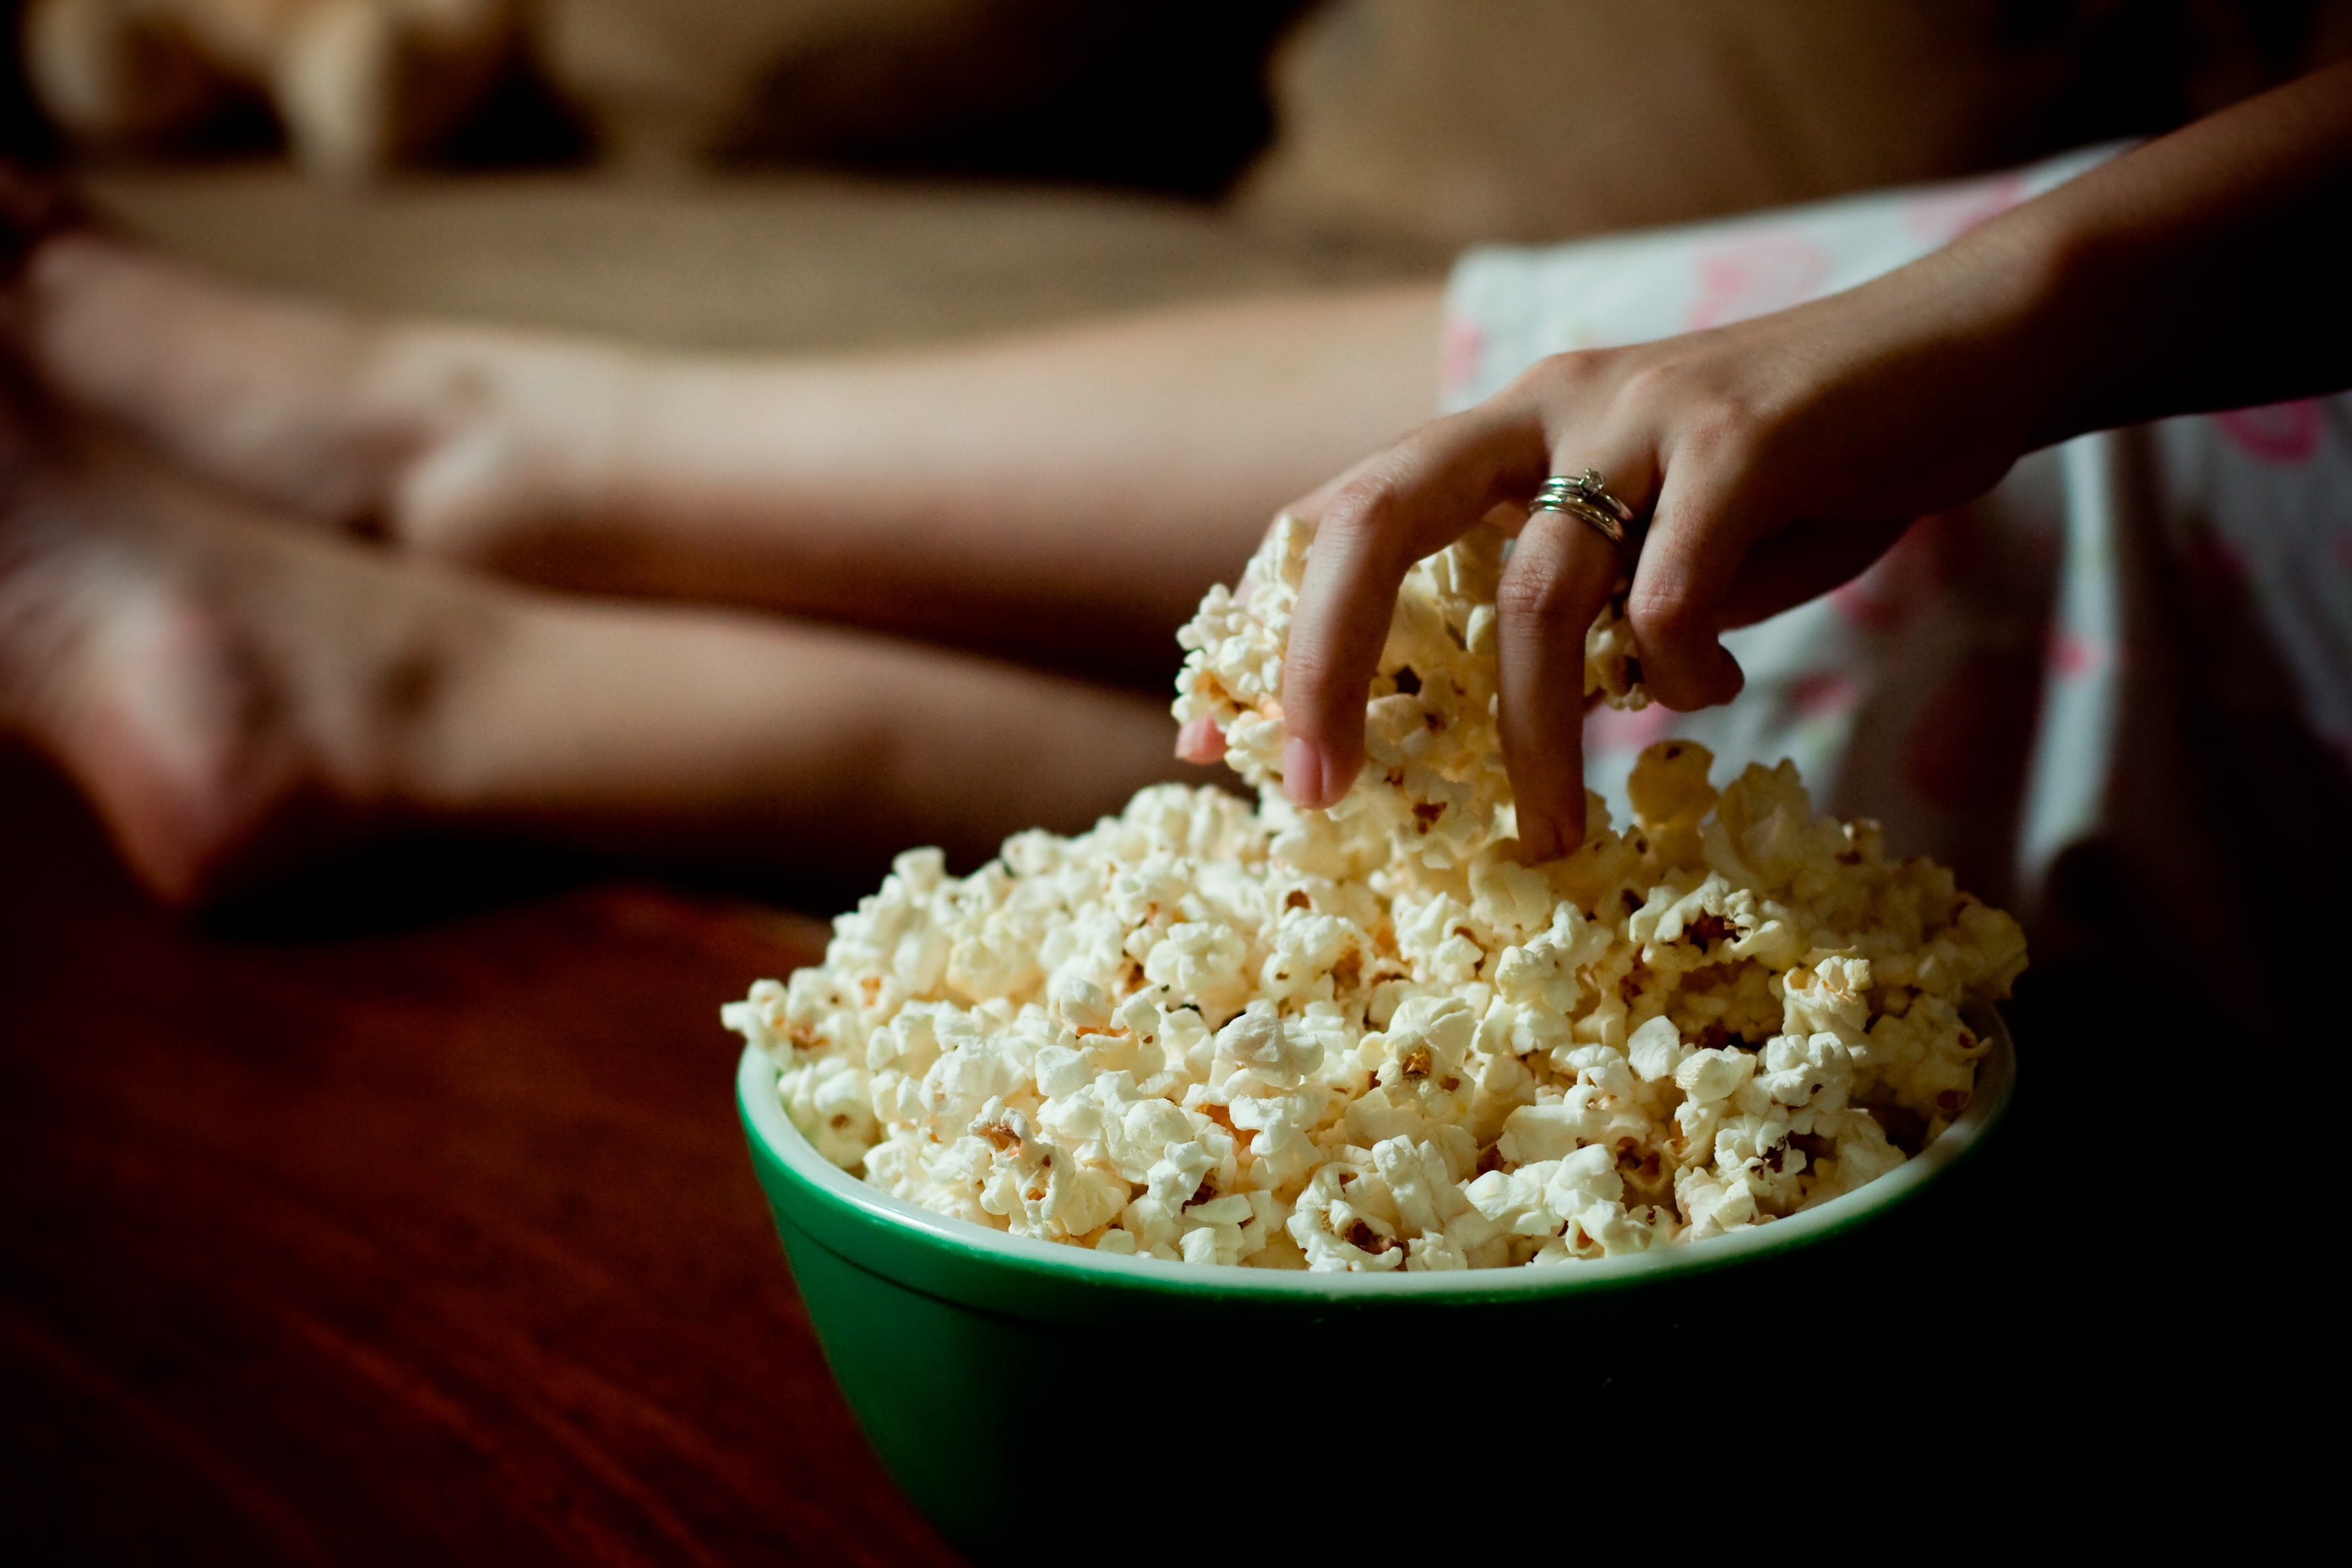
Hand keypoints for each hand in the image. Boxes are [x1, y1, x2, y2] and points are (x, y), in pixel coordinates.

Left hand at [1275, 242, 2040, 858]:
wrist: (1959, 356)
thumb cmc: (1792, 474)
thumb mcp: (1642, 534)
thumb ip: (1561, 603)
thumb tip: (1474, 725)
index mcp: (1499, 432)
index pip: (1337, 519)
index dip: (1266, 631)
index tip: (1214, 749)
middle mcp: (1543, 405)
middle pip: (1374, 524)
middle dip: (1325, 667)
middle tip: (1318, 794)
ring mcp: (1637, 414)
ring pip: (1534, 598)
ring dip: (1534, 738)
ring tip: (1551, 834)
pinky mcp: (1742, 436)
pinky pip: (1672, 593)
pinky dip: (1681, 673)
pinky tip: (1713, 697)